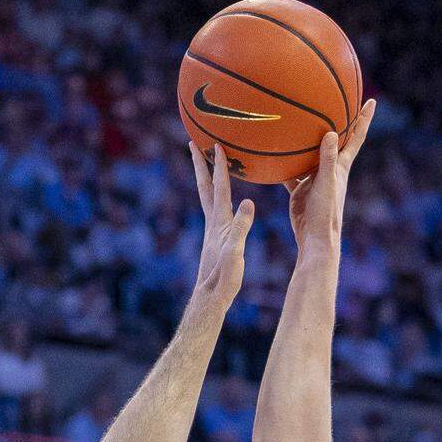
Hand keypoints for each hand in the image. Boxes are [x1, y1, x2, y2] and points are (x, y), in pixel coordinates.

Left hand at [190, 142, 254, 306]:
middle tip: (193, 143)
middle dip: (200, 164)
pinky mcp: (215, 239)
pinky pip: (215, 209)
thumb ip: (241, 227)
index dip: (220, 166)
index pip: (219, 188)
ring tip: (205, 163)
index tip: (217, 143)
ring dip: (207, 178)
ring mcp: (213, 230)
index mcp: (219, 222)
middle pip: (205, 186)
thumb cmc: (224, 278)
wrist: (210, 298)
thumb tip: (248, 201)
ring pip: (208, 197)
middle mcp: (213, 222)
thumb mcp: (236, 252)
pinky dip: (216, 197)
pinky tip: (220, 199)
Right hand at [286, 98, 374, 253]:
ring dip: (309, 141)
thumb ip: (328, 159)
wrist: (313, 238)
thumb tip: (331, 133)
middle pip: (336, 140)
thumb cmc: (324, 212)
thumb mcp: (326, 183)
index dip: (364, 119)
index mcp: (341, 166)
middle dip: (339, 122)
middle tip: (339, 100)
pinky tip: (274, 156)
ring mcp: (314, 179)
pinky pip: (292, 172)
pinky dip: (285, 164)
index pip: (356, 137)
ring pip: (312, 154)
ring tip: (302, 123)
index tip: (371, 100)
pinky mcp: (301, 189)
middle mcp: (329, 169)